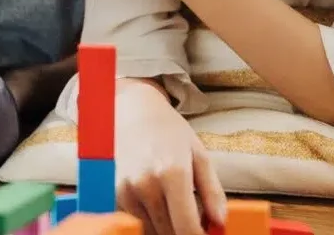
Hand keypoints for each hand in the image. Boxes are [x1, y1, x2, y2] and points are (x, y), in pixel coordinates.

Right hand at [114, 80, 225, 234]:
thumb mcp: (198, 154)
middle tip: (191, 215)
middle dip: (184, 231)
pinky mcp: (114, 193)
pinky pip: (136, 220)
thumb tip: (220, 223)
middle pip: (169, 234)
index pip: (186, 229)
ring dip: (166, 226)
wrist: (133, 110)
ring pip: (152, 230)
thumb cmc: (169, 130)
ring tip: (172, 200)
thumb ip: (212, 191)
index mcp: (173, 173)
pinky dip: (149, 217)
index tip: (205, 234)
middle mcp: (146, 184)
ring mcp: (127, 190)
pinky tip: (154, 196)